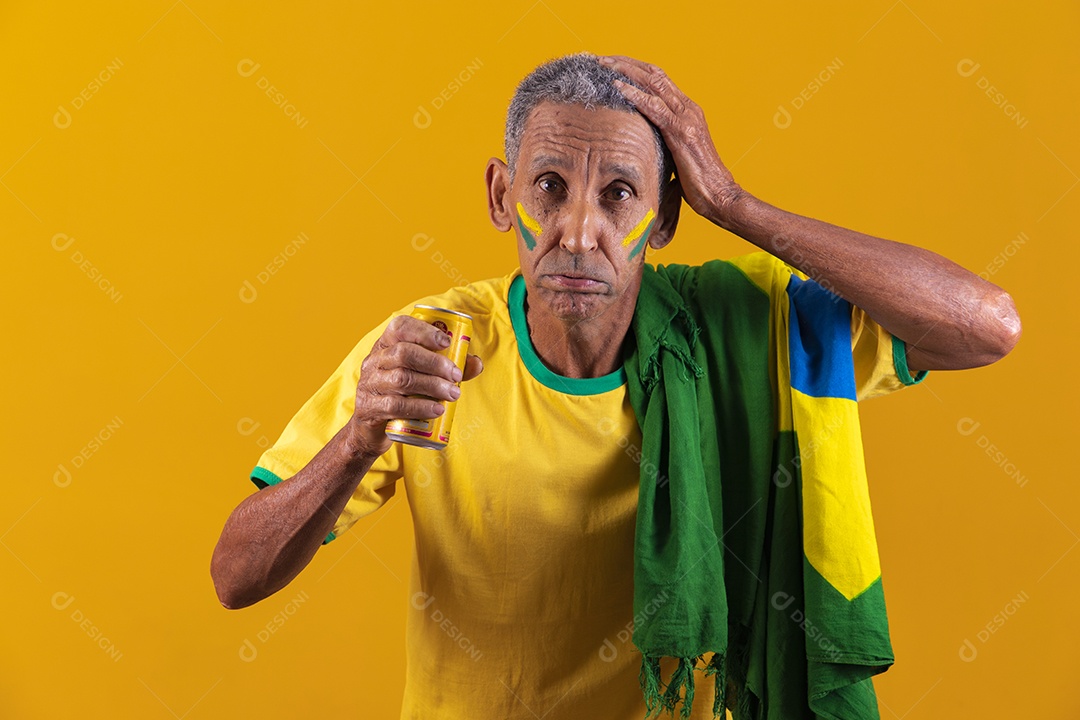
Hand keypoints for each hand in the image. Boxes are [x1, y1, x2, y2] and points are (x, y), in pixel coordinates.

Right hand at [348, 315, 482, 457]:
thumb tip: (476, 363)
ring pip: (402, 379)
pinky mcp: (369, 408)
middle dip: (435, 363)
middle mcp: (375, 360)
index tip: (447, 342)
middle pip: (404, 353)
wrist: (371, 427)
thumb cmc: (402, 394)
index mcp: (386, 344)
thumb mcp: (421, 376)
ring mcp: (369, 384)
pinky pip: (395, 405)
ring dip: (433, 385)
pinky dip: (420, 406)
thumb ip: (448, 368)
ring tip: (453, 394)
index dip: (424, 331)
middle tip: (456, 376)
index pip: (400, 327)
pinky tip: (437, 409)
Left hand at [598, 55, 742, 221]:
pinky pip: (654, 107)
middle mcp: (688, 108)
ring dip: (626, 71)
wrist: (718, 194)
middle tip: (602, 59)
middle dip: (627, 63)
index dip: (636, 69)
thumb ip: (662, 140)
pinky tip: (617, 87)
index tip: (613, 66)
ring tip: (604, 65)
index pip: (659, 80)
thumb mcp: (676, 153)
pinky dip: (634, 95)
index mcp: (687, 111)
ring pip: (653, 83)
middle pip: (655, 74)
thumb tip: (641, 142)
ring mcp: (686, 118)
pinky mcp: (681, 132)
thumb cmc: (698, 180)